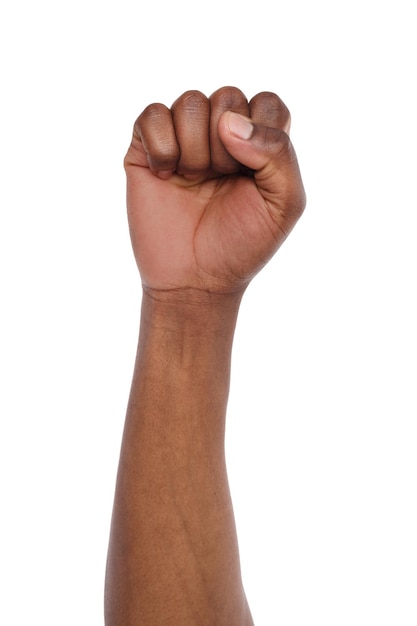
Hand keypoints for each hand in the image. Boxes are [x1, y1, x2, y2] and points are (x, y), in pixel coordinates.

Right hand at [124, 86, 305, 294]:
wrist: (196, 279)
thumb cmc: (242, 244)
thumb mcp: (284, 204)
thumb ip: (279, 154)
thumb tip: (230, 121)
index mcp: (259, 143)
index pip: (267, 103)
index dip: (262, 134)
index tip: (254, 175)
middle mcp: (221, 134)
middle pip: (228, 96)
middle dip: (226, 148)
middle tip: (220, 182)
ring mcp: (182, 138)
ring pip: (190, 101)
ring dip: (195, 150)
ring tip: (193, 181)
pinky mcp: (146, 148)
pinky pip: (152, 115)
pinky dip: (162, 147)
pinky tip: (165, 176)